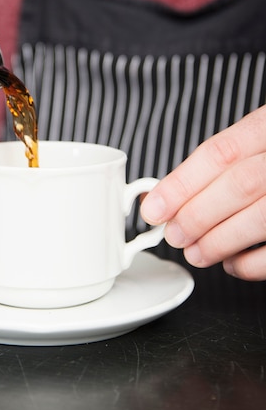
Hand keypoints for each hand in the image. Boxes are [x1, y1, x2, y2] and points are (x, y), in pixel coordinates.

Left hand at [141, 105, 265, 280]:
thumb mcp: (249, 146)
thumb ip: (210, 170)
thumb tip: (157, 199)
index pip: (221, 153)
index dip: (181, 184)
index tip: (154, 208)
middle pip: (240, 184)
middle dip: (197, 215)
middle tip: (174, 235)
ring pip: (260, 217)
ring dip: (218, 242)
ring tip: (196, 253)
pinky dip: (250, 263)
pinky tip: (232, 262)